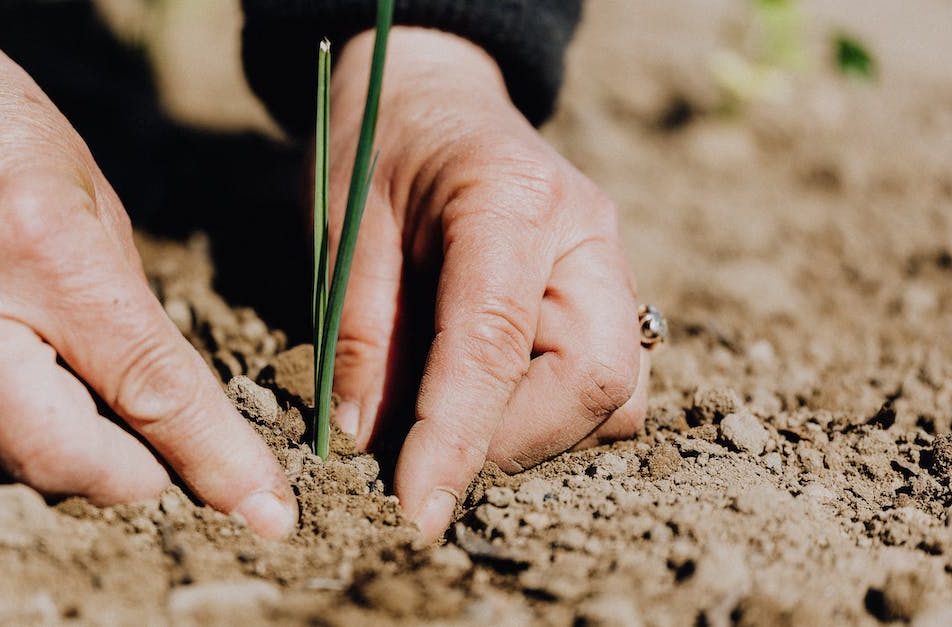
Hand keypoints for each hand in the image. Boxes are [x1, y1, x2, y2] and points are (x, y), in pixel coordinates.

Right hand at [0, 0, 295, 537]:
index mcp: (42, 253)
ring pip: (0, 464)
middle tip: (158, 460)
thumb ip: (128, 313)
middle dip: (130, 479)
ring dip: (60, 453)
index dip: (214, 460)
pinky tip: (2, 368)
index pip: (147, 388)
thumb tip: (164, 408)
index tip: (264, 512)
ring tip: (72, 390)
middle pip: (61, 461)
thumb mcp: (93, 200)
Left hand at [327, 28, 649, 541]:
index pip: (496, 343)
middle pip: (595, 380)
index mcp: (511, 199)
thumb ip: (357, 329)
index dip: (456, 438)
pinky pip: (607, 382)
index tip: (416, 510)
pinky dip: (548, 413)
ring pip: (614, 394)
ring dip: (534, 434)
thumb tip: (366, 440)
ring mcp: (609, 263)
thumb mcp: (343, 224)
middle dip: (510, 443)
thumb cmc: (378, 145)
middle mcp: (585, 234)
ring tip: (449, 421)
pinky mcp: (607, 293)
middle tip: (425, 457)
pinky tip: (484, 395)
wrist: (432, 93)